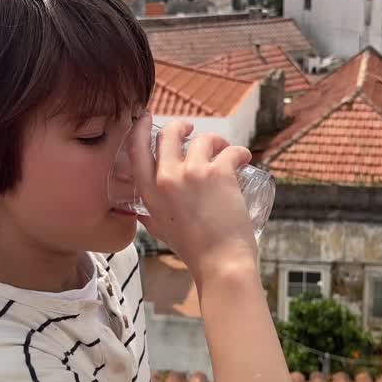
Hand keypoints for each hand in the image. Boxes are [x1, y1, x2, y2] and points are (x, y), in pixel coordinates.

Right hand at [128, 116, 258, 286]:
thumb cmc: (194, 251)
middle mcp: (166, 178)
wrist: (221, 263)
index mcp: (150, 193)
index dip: (140, 128)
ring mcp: (193, 173)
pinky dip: (241, 152)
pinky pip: (231, 150)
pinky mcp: (220, 172)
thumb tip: (141, 214)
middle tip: (192, 131)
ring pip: (203, 139)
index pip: (135, 149)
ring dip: (217, 142)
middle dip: (182, 127)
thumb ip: (151, 218)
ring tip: (226, 152)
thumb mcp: (162, 232)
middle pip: (169, 134)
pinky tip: (245, 159)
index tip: (146, 118)